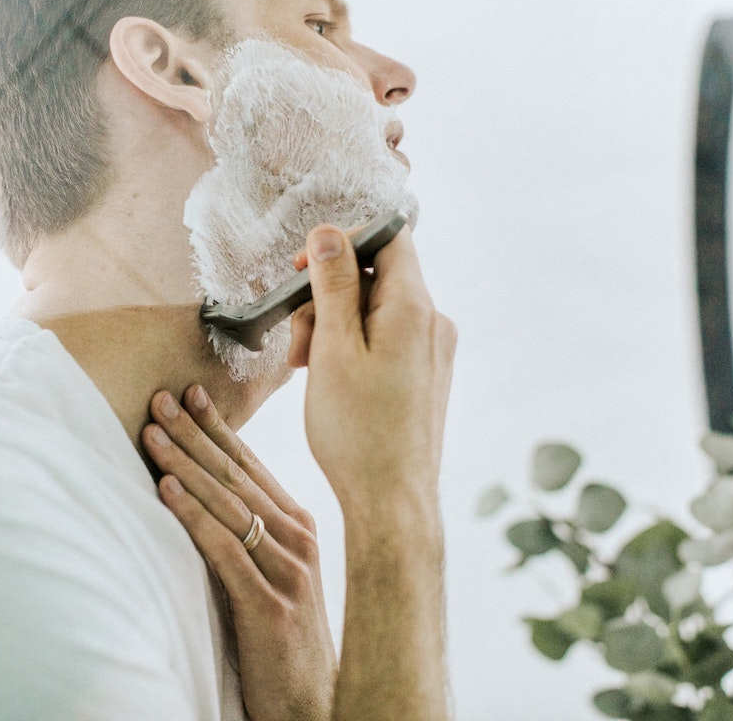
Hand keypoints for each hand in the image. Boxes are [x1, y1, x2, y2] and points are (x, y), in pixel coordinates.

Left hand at [144, 386, 336, 720]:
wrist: (314, 704)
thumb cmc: (285, 641)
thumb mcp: (273, 578)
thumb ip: (248, 538)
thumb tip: (204, 499)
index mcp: (299, 529)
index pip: (251, 467)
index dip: (218, 429)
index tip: (190, 393)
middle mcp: (297, 540)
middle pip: (236, 476)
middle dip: (195, 434)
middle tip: (160, 398)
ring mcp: (288, 572)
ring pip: (228, 505)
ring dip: (185, 465)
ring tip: (153, 433)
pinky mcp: (270, 606)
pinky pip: (224, 550)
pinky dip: (192, 516)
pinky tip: (165, 491)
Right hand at [294, 224, 455, 521]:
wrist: (391, 500)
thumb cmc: (358, 431)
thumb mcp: (333, 348)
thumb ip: (333, 285)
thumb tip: (329, 233)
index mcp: (414, 308)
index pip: (388, 237)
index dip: (342, 242)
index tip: (303, 269)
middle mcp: (432, 323)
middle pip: (376, 276)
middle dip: (328, 296)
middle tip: (299, 341)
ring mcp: (432, 350)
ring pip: (375, 311)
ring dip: (334, 326)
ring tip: (309, 367)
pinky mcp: (424, 374)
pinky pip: (385, 340)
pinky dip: (352, 348)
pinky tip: (330, 380)